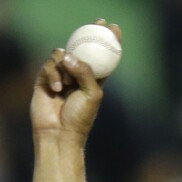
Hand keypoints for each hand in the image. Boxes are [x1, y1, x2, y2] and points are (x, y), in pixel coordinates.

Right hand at [30, 20, 121, 143]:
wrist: (59, 133)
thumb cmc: (80, 118)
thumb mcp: (92, 94)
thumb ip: (85, 72)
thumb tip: (69, 54)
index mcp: (94, 79)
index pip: (102, 57)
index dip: (108, 42)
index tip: (114, 28)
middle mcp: (77, 75)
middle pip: (81, 48)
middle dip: (87, 34)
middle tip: (96, 24)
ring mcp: (60, 76)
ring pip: (62, 54)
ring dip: (66, 66)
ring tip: (67, 85)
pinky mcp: (44, 79)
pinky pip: (49, 65)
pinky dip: (53, 74)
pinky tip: (56, 89)